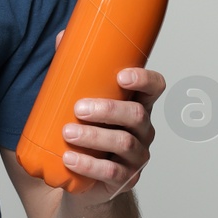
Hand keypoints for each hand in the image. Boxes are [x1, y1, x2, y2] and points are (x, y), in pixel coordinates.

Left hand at [53, 29, 164, 207]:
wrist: (78, 177)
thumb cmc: (83, 130)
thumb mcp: (76, 99)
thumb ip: (73, 71)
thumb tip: (62, 37)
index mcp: (136, 103)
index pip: (154, 87)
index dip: (144, 79)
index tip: (121, 75)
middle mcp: (142, 129)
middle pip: (137, 115)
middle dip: (108, 110)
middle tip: (78, 108)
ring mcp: (136, 156)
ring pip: (124, 144)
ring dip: (94, 137)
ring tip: (67, 132)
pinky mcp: (124, 179)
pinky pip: (112, 173)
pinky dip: (89, 165)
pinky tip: (70, 158)